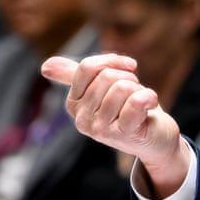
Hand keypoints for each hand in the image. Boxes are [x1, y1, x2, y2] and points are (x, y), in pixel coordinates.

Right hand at [41, 54, 191, 197]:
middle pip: (107, 76)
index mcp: (73, 104)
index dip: (112, 61)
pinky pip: (134, 102)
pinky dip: (149, 97)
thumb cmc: (128, 109)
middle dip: (129, 79)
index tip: (129, 68)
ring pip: (122, 87)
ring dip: (140, 90)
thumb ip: (76, 75)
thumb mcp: (102, 89)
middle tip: (135, 94)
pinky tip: (151, 104)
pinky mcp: (122, 135)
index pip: (87, 67)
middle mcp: (81, 119)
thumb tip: (44, 66)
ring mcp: (99, 129)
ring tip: (142, 104)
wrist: (155, 138)